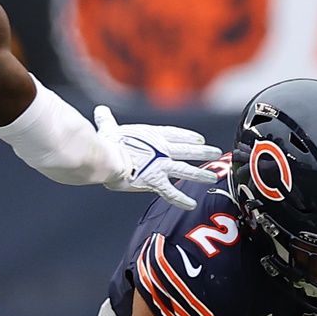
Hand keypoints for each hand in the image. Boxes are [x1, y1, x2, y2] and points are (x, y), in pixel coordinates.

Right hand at [93, 107, 221, 208]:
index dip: (188, 137)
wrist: (108, 158)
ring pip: (186, 170)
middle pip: (187, 150)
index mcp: (151, 135)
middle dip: (202, 153)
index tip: (199, 139)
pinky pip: (171, 193)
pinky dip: (182, 199)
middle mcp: (161, 149)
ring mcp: (161, 165)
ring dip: (200, 174)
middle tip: (216, 153)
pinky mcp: (155, 181)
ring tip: (213, 178)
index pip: (175, 135)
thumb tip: (100, 111)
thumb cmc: (106, 143)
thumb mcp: (108, 128)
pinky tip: (192, 205)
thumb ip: (107, 120)